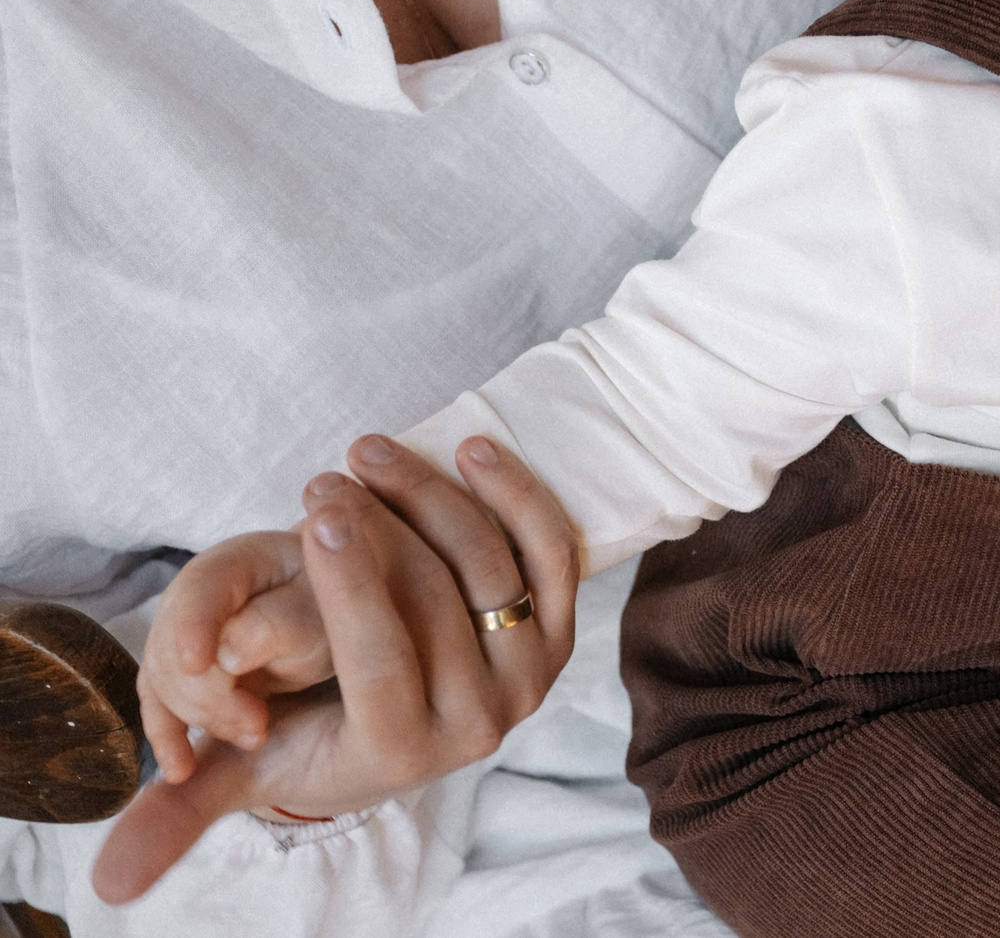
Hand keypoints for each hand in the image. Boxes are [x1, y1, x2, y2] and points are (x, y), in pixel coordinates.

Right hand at [93, 436, 577, 904]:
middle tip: (326, 477)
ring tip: (373, 453)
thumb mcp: (244, 768)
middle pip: (438, 600)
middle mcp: (480, 719)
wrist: (405, 723)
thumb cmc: (312, 732)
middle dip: (381, 526)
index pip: (382, 658)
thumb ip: (180, 811)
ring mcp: (529, 674)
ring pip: (492, 566)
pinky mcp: (559, 629)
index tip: (313, 512)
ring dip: (434, 496)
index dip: (352, 583)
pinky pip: (553, 553)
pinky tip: (472, 450)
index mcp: (404, 749)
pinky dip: (518, 496)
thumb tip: (105, 884)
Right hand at [137, 532, 330, 780]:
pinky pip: (161, 700)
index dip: (196, 624)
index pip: (206, 586)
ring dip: (201, 715)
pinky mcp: (186, 667)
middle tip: (257, 726)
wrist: (356, 634)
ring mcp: (192, 626)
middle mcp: (212, 586)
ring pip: (163, 674)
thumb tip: (228, 653)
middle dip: (209, 693)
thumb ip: (288, 625)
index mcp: (253, 559)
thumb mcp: (336, 619)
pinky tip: (182, 768)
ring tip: (256, 734)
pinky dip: (169, 735)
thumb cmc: (354, 618)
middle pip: (174, 638)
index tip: (199, 663)